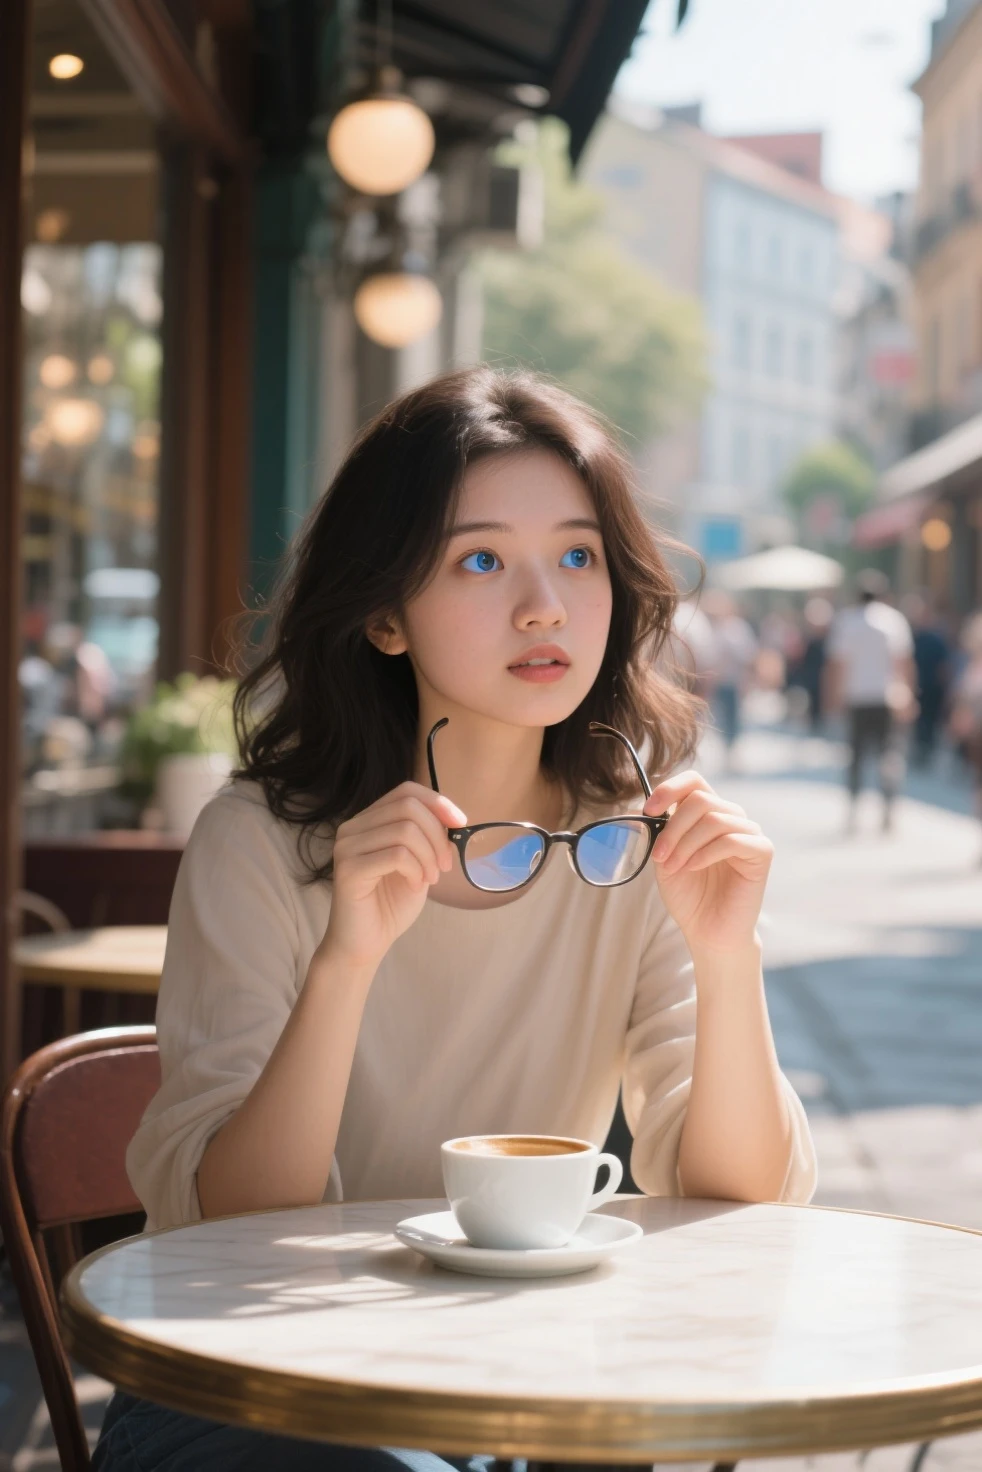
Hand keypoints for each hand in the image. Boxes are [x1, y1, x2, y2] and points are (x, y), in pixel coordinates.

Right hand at [322, 782, 465, 970]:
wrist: (365, 944)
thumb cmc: (390, 905)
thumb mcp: (419, 864)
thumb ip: (429, 838)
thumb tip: (453, 819)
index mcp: (368, 821)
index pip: (406, 791)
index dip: (438, 802)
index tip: (461, 824)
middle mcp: (352, 828)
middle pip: (408, 807)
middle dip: (437, 835)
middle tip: (445, 865)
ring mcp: (347, 847)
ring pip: (405, 831)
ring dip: (428, 856)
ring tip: (430, 879)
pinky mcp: (348, 869)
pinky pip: (396, 855)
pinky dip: (416, 870)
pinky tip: (415, 886)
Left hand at [646, 772, 771, 954]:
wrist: (708, 932)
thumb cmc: (689, 895)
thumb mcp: (664, 857)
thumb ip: (657, 831)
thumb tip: (638, 807)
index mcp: (708, 813)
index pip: (694, 780)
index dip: (670, 789)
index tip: (648, 810)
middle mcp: (732, 817)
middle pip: (701, 799)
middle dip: (673, 827)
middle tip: (659, 855)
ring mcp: (750, 833)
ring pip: (714, 819)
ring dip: (685, 844)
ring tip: (673, 867)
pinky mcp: (762, 851)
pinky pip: (732, 839)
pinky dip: (706, 853)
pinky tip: (694, 868)